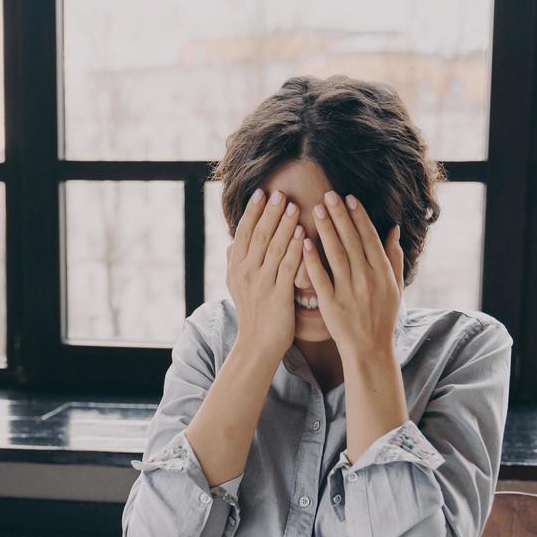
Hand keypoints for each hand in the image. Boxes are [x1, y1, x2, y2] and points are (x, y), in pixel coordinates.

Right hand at [226, 187, 304, 360]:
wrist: (257, 344)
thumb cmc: (253, 312)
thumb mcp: (236, 286)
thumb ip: (236, 262)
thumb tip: (233, 241)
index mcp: (236, 267)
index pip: (244, 233)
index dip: (252, 211)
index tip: (262, 192)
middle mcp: (246, 273)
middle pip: (259, 236)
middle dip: (270, 212)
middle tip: (280, 193)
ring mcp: (261, 284)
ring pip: (273, 248)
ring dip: (284, 225)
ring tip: (294, 206)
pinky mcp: (278, 296)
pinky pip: (287, 267)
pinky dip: (294, 248)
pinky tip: (303, 234)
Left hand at [303, 191, 403, 359]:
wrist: (370, 349)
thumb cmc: (382, 317)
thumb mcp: (395, 287)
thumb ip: (394, 257)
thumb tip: (393, 229)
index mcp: (382, 272)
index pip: (369, 238)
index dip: (358, 216)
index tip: (348, 198)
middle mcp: (367, 278)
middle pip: (351, 240)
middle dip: (340, 215)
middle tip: (328, 194)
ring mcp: (348, 291)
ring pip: (336, 254)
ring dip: (326, 229)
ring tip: (315, 209)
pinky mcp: (331, 304)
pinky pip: (320, 277)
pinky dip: (312, 259)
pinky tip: (304, 241)